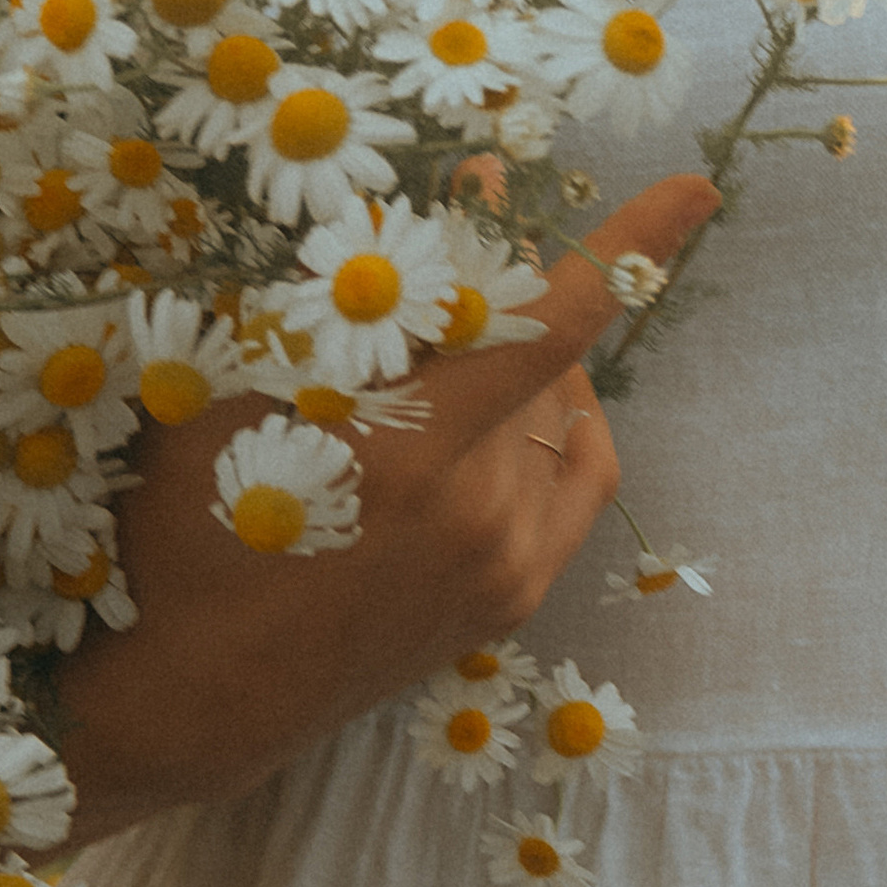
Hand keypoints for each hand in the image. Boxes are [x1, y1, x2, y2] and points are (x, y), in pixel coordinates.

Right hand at [53, 169, 717, 839]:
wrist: (194, 698)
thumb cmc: (190, 531)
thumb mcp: (242, 401)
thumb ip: (350, 309)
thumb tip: (447, 205)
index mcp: (411, 453)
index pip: (548, 323)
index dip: (625, 249)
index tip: (696, 189)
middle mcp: (480, 511)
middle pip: (539, 356)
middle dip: (505, 283)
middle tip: (469, 213)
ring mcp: (508, 561)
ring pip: (555, 414)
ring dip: (515, 362)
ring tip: (452, 336)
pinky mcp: (515, 596)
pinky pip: (576, 478)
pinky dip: (556, 427)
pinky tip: (513, 401)